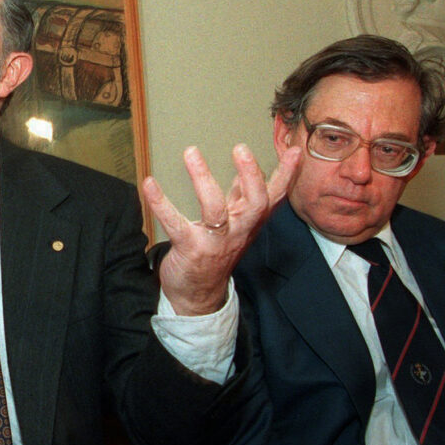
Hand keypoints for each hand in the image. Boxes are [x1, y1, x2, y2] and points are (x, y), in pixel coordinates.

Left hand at [141, 144, 300, 314]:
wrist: (198, 295)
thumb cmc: (215, 252)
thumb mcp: (234, 225)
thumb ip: (239, 199)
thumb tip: (244, 173)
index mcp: (249, 221)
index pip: (274, 196)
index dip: (286, 174)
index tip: (295, 151)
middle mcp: (237, 230)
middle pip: (255, 203)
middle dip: (251, 175)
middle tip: (241, 149)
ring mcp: (215, 240)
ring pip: (215, 209)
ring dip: (203, 178)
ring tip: (192, 152)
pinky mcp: (190, 248)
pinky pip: (175, 223)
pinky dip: (161, 202)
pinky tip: (150, 184)